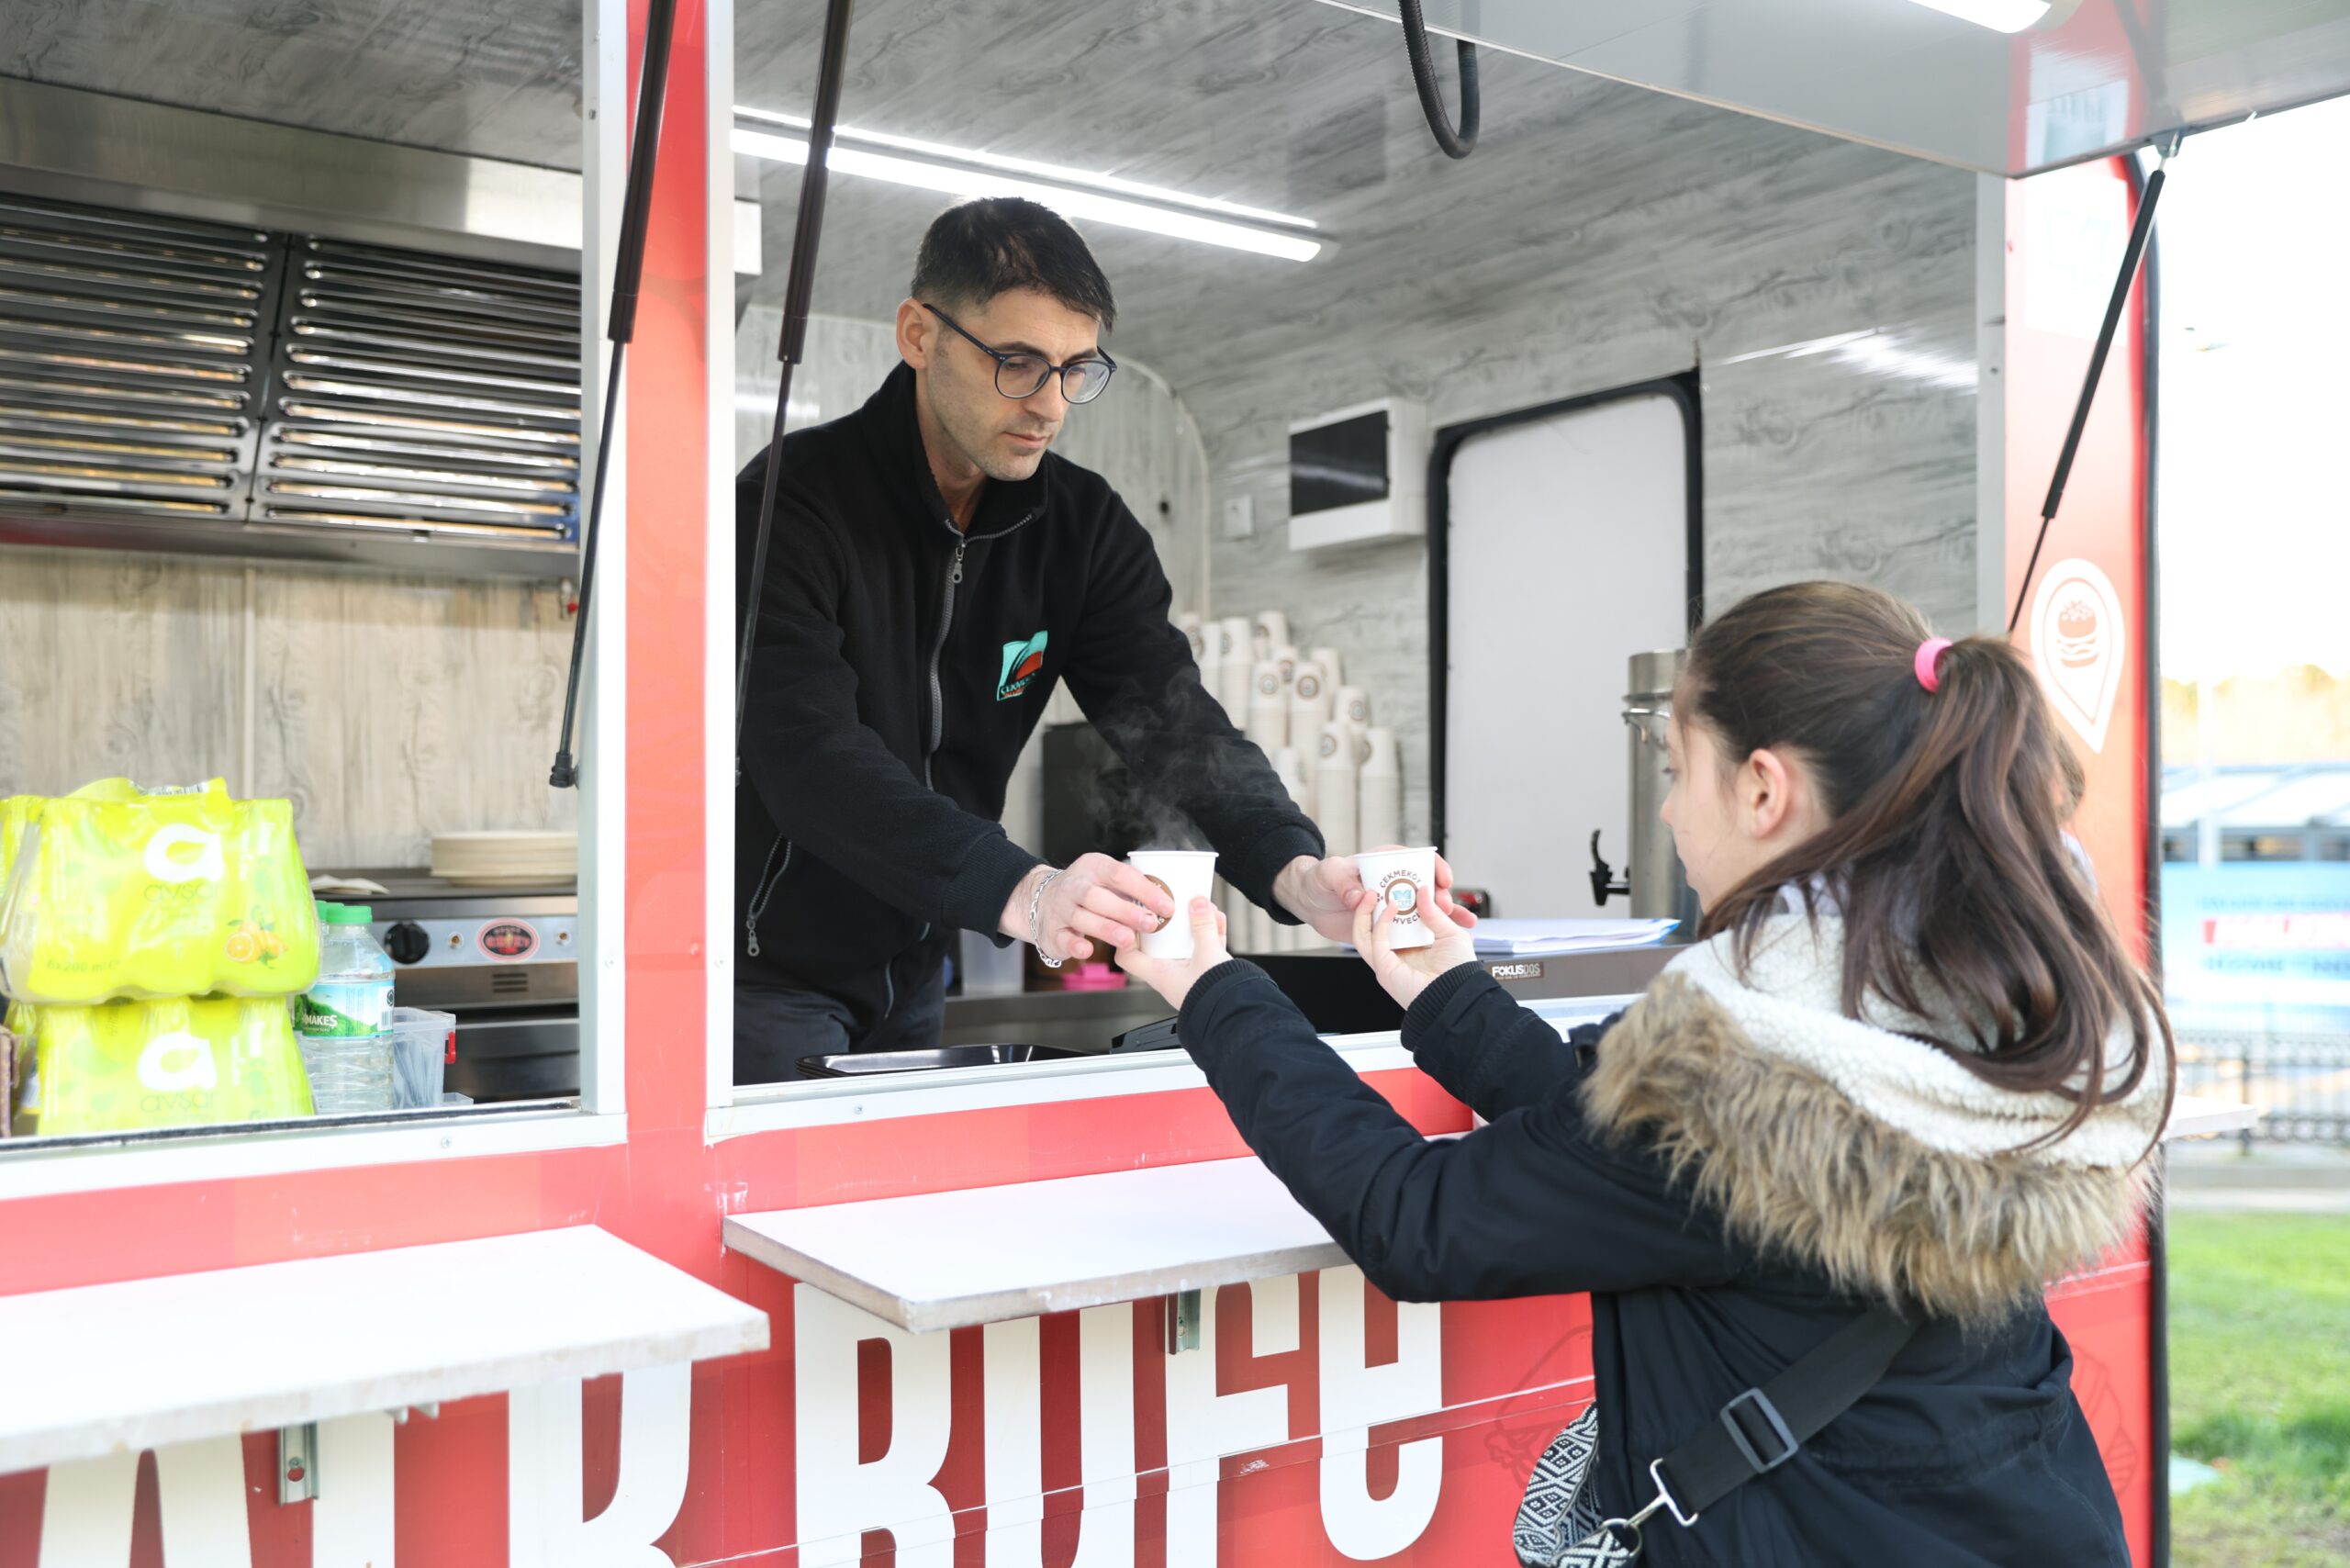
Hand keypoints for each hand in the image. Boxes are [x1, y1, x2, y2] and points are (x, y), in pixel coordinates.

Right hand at [1002, 854, 1176, 963]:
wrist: (1042, 899)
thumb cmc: (1089, 890)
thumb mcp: (1107, 879)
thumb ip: (1133, 888)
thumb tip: (1168, 904)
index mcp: (1093, 867)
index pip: (1120, 874)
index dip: (1144, 890)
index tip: (1167, 906)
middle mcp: (1074, 885)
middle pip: (1098, 896)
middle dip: (1126, 911)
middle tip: (1151, 924)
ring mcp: (1060, 908)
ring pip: (1082, 917)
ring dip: (1106, 929)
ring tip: (1128, 939)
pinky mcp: (1051, 931)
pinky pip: (1063, 938)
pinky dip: (1075, 945)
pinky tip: (1088, 950)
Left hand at [1115, 896, 1232, 1009]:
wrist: (1238, 1015)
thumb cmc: (1215, 998)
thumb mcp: (1207, 954)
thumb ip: (1203, 927)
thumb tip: (1197, 903)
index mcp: (1160, 975)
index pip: (1128, 957)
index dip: (1127, 936)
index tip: (1136, 918)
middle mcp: (1172, 975)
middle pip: (1160, 943)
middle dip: (1171, 922)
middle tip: (1174, 905)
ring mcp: (1190, 973)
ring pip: (1185, 943)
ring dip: (1194, 924)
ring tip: (1202, 907)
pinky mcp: (1209, 972)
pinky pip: (1206, 948)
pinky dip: (1211, 932)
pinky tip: (1217, 918)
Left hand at [1273, 850, 1481, 942]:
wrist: (1312, 903)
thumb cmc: (1319, 880)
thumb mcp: (1329, 875)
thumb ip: (1343, 882)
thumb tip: (1359, 895)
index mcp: (1384, 862)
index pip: (1417, 859)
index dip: (1433, 867)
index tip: (1443, 879)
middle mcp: (1394, 882)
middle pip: (1427, 885)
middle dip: (1442, 895)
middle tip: (1447, 907)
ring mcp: (1395, 903)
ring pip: (1427, 908)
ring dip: (1448, 914)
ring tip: (1466, 922)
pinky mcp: (1390, 923)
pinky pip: (1415, 926)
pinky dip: (1434, 931)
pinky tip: (1455, 934)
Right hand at [1352, 874, 1476, 1008]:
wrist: (1458, 994)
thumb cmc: (1459, 973)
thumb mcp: (1451, 934)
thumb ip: (1435, 913)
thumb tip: (1423, 891)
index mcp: (1412, 949)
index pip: (1394, 924)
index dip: (1391, 904)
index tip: (1395, 886)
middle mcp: (1397, 955)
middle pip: (1373, 927)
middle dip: (1372, 906)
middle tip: (1378, 886)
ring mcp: (1387, 962)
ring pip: (1363, 934)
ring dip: (1364, 912)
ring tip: (1372, 893)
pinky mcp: (1384, 967)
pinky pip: (1374, 940)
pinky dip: (1379, 922)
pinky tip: (1391, 907)